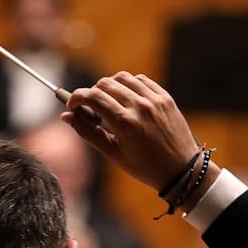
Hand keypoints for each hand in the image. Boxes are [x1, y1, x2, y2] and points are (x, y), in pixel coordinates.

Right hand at [62, 71, 201, 191]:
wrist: (181, 169)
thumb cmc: (144, 167)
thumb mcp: (112, 154)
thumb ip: (88, 132)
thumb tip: (66, 116)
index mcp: (125, 123)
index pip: (92, 96)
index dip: (76, 97)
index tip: (72, 105)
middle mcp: (140, 107)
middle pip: (105, 84)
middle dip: (92, 93)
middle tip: (91, 108)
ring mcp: (154, 100)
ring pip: (122, 78)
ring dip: (110, 86)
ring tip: (109, 103)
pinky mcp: (165, 97)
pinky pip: (141, 80)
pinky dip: (129, 85)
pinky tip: (127, 99)